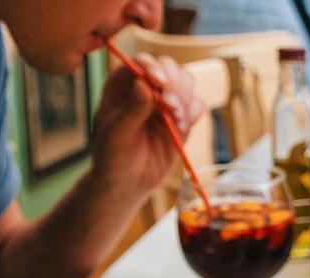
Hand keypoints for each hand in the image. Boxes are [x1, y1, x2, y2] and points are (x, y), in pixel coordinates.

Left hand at [90, 53, 205, 198]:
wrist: (128, 182)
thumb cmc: (113, 156)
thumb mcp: (116, 133)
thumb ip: (132, 109)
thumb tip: (143, 83)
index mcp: (122, 84)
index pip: (141, 62)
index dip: (152, 67)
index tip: (158, 82)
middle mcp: (146, 87)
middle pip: (169, 67)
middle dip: (174, 84)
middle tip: (170, 107)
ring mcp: (166, 101)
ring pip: (187, 82)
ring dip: (185, 98)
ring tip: (176, 120)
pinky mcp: (182, 118)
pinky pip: (197, 105)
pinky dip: (193, 114)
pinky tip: (180, 129)